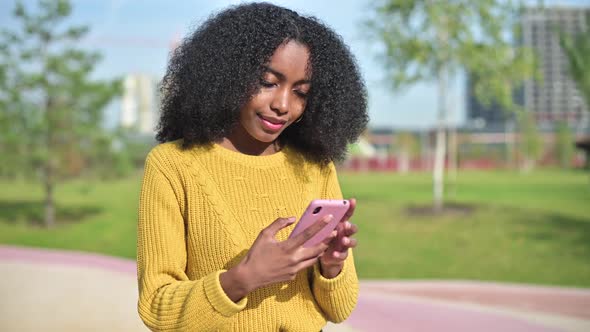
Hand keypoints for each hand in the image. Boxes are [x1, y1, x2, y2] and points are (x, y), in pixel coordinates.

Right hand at [220, 214, 335, 301]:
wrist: (249, 276)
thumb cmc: (256, 254)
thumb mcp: (265, 234)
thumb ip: (279, 224)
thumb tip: (292, 219)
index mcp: (288, 247)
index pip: (308, 234)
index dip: (320, 225)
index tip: (329, 219)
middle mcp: (294, 259)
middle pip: (317, 249)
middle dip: (327, 241)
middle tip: (334, 234)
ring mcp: (294, 269)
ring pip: (313, 260)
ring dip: (319, 252)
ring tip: (324, 244)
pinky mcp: (292, 276)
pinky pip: (302, 267)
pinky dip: (304, 260)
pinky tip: (303, 256)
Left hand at [319, 198, 357, 278]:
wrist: (322, 255)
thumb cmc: (321, 237)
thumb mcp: (320, 228)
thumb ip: (319, 221)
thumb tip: (312, 213)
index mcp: (340, 224)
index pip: (347, 214)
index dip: (350, 207)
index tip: (351, 200)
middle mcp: (345, 233)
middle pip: (352, 228)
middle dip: (350, 226)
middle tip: (345, 225)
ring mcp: (345, 245)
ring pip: (352, 242)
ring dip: (348, 240)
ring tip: (343, 240)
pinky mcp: (341, 255)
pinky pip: (343, 255)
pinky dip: (338, 254)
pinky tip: (334, 254)